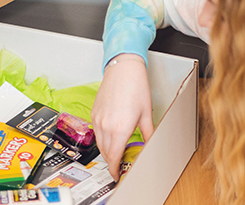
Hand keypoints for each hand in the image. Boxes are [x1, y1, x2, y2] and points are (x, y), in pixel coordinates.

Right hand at [91, 54, 154, 181]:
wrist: (123, 69)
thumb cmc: (135, 87)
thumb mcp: (146, 114)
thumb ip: (148, 134)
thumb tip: (150, 146)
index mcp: (120, 129)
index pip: (114, 157)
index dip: (115, 169)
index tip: (117, 175)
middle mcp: (106, 126)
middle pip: (106, 153)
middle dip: (112, 162)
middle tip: (119, 166)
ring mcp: (97, 120)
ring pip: (99, 144)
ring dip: (107, 151)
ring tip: (116, 153)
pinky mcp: (94, 113)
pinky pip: (96, 133)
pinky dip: (102, 139)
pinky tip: (111, 138)